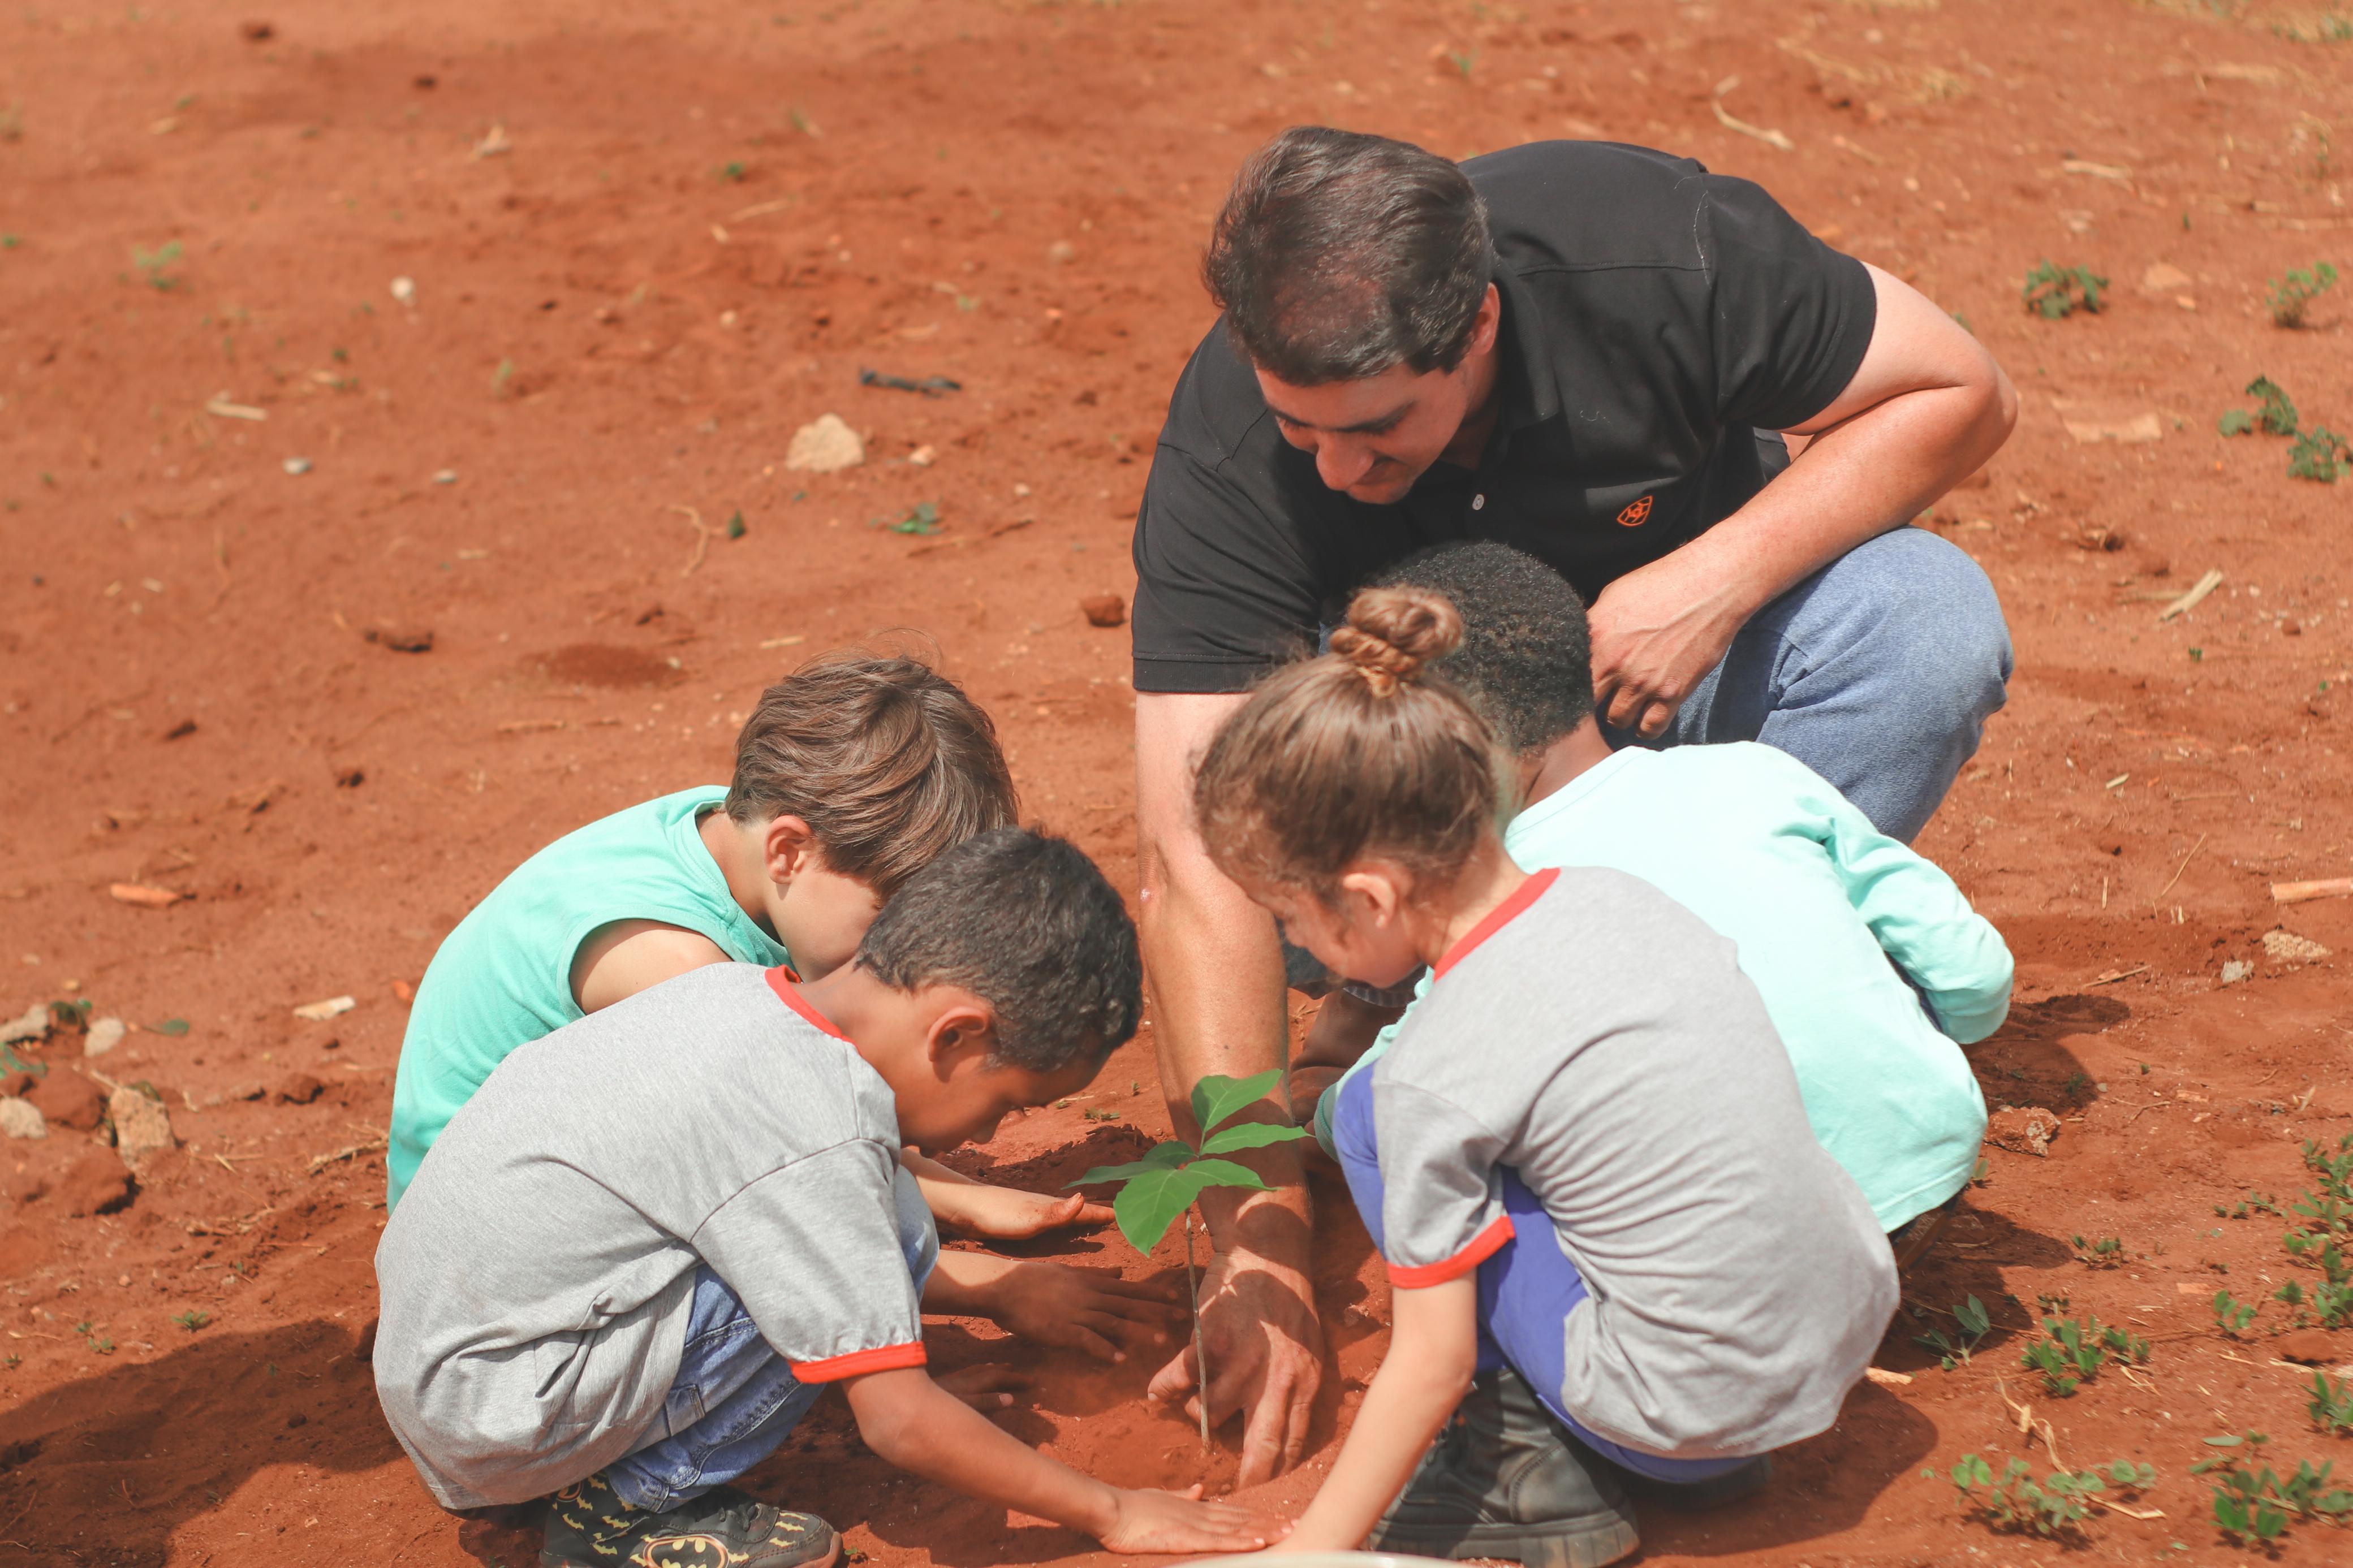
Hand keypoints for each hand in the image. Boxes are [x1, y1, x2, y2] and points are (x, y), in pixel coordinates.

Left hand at [928, 1182, 1116, 1240]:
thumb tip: (1085, 1199)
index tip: (1129, 1215)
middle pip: (1081, 1211)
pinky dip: (1065, 1226)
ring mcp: (1036, 1214)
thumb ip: (1058, 1213)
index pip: (1087, 1211)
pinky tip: (1060, 1232)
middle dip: (1100, 1215)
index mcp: (1053, 1208)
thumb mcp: (1030, 1218)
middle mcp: (1048, 1208)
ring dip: (1084, 1219)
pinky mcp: (1023, 1222)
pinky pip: (1053, 1224)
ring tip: (1097, 1224)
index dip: (1106, 1215)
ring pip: (1067, 1216)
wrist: (967, 1208)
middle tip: (1121, 1218)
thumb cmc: (998, 1214)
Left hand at [933, 1362, 1032, 1413]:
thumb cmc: (932, 1412)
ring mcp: (951, 1382)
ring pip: (976, 1372)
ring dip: (991, 1370)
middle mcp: (962, 1381)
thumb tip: (1010, 1398)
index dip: (1015, 1380)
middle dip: (1005, 1373)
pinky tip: (972, 1375)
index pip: (998, 1380)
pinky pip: (966, 1373)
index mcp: (970, 1386)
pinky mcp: (942, 1385)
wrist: (900, 1403)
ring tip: (1001, 1368)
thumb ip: (986, 1404)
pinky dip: (976, 1371)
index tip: (1033, 1381)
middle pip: (988, 1373)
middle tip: (1020, 1373)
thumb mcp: (962, 1409)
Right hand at [989, 1261, 1184, 1361]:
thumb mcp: (1069, 1272)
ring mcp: (1075, 1313)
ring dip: (1137, 1331)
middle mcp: (1088, 1296)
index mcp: (1090, 1282)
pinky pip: (1087, 1341)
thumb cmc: (1034, 1279)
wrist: (1004, 1286)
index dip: (1152, 1293)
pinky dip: (1104, 1350)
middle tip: (1181, 1318)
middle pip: (1127, 1303)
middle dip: (1155, 1311)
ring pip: (1112, 1321)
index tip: (1175, 1297)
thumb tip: (1121, 1272)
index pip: (1128, 1288)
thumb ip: (1096, 1275)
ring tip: (1159, 1340)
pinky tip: (1119, 1359)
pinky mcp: (1061, 1330)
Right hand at [1097, 1484, 1290, 1554]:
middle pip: (1243, 1519)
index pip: (1235, 1511)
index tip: (1281, 1517)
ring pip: (1237, 1529)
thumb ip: (1182, 1496)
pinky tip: (1259, 1543)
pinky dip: (1241, 1542)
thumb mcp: (1161, 1498)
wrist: (1112, 1508)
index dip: (1259, 1515)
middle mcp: (1201, 1512)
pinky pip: (1219, 1541)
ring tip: (1289, 1534)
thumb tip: (1199, 1489)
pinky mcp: (1186, 1537)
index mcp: (1196, 1506)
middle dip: (1271, 1523)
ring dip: (1265, 1532)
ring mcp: (1195, 1524)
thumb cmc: (1132, 1506)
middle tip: (1298, 1525)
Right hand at [1147, 1240, 1324, 1486]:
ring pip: (1210, 1413)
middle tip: (1230, 1494)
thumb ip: (1297, 1390)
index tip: (1261, 1495)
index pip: (1292, 1445)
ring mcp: (1240, 1361)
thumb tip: (1286, 1434)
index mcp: (1304, 1383)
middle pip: (1260, 1446)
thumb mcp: (1309, 1350)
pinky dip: (1163, 1387)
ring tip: (1193, 1405)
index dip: (1275, 1475)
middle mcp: (1275, 1378)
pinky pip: (1178, 1379)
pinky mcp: (1209, 1341)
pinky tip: (1159, 1390)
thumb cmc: (1289, 1305)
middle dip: (1245, 1478)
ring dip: (1197, 1414)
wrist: (1269, 1254)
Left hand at [1585, 550, 1754, 739]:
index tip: (1574, 686)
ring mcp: (1644, 681)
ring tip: (1625, 704)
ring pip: (1617, 719)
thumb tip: (1580, 644)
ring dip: (1620, 714)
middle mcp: (1615, 663)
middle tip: (1602, 697)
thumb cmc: (1662, 583)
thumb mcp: (1615, 595)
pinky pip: (1650, 728)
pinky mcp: (1672, 693)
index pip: (1567, 676)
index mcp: (1596, 636)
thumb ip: (1594, 625)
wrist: (1711, 586)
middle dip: (1591, 703)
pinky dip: (1645, 727)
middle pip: (1587, 704)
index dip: (1568, 684)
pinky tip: (1645, 717)